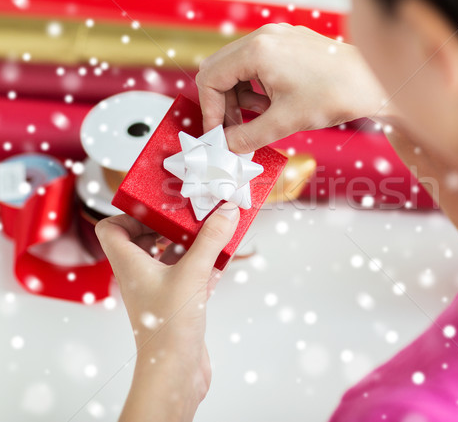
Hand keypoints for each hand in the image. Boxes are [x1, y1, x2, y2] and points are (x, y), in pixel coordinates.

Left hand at [95, 202, 239, 421]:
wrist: (175, 371)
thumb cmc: (169, 326)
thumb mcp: (192, 273)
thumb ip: (210, 239)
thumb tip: (225, 211)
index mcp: (130, 263)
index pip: (112, 229)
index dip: (130, 214)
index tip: (159, 208)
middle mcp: (140, 274)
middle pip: (146, 238)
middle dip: (171, 224)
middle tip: (193, 214)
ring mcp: (159, 289)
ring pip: (170, 256)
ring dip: (191, 243)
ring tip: (213, 231)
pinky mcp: (177, 303)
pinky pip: (188, 274)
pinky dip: (203, 264)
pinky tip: (222, 260)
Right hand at [196, 23, 387, 152]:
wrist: (372, 83)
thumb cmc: (335, 95)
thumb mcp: (284, 122)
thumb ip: (247, 136)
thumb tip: (226, 146)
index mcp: (258, 50)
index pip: (211, 78)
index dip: (210, 110)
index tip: (218, 133)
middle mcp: (265, 37)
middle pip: (220, 69)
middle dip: (222, 103)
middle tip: (233, 130)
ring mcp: (278, 37)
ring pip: (238, 67)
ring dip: (240, 97)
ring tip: (258, 118)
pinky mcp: (289, 43)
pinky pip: (257, 64)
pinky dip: (256, 87)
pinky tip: (271, 105)